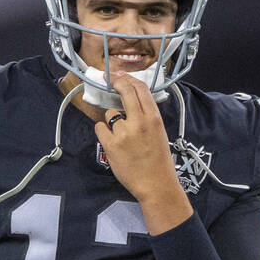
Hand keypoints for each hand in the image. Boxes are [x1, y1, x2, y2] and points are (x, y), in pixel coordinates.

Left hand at [94, 72, 191, 232]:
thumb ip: (147, 116)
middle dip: (116, 82)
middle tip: (110, 79)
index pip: (140, 89)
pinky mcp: (110, 144)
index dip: (128, 79)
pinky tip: (111, 140)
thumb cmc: (158, 160)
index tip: (120, 75)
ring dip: (112, 120)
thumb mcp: (159, 132)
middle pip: (125, 92)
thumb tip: (132, 101)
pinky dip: (103, 131)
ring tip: (120, 134)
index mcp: (154, 118)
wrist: (155, 184)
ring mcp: (123, 133)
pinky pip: (100, 128)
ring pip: (110, 114)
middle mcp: (139, 122)